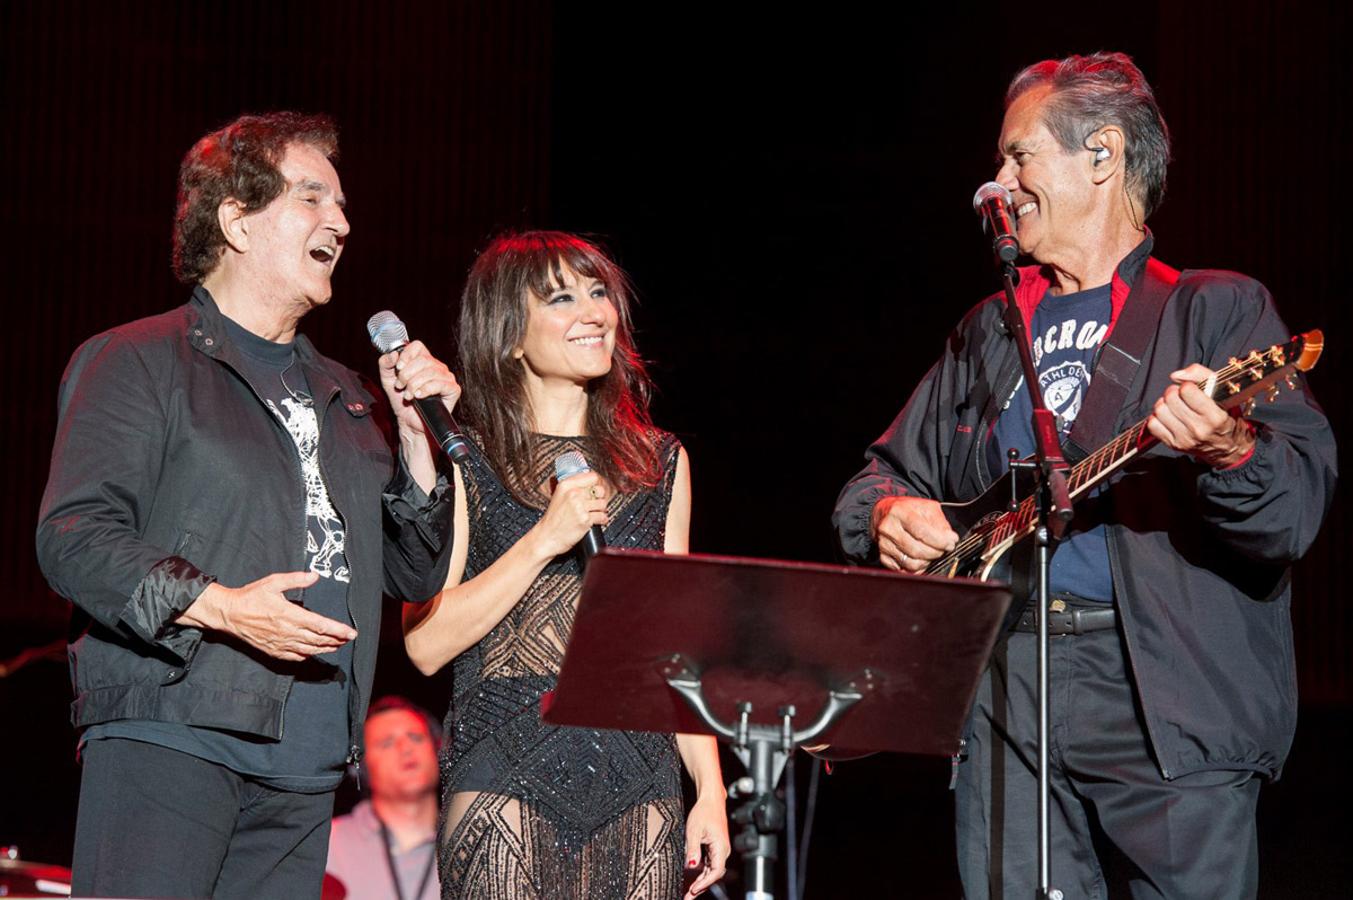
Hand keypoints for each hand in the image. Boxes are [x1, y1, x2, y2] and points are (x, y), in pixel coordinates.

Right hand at [176, 571, 356, 661]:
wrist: (229, 613)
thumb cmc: (251, 596)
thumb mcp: (273, 582)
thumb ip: (295, 579)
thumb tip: (314, 576)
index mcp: (289, 615)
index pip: (320, 625)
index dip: (338, 630)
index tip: (352, 633)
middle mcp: (287, 632)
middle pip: (318, 640)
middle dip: (336, 640)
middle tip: (348, 638)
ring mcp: (280, 643)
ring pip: (309, 650)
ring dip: (325, 648)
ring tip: (337, 645)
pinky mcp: (273, 650)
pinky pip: (294, 656)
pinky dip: (308, 655)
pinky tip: (314, 652)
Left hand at [377, 340, 460, 440]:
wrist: (409, 422)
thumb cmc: (402, 402)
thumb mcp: (387, 380)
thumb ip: (385, 364)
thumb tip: (393, 354)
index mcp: (423, 361)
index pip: (417, 346)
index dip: (406, 355)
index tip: (398, 368)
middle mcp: (436, 366)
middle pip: (423, 360)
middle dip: (407, 375)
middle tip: (400, 386)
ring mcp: (446, 377)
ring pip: (430, 372)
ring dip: (414, 384)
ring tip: (408, 395)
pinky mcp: (453, 389)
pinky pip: (440, 384)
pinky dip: (426, 390)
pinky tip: (419, 396)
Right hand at [528, 471, 608, 558]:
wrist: (548, 536)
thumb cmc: (553, 519)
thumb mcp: (559, 496)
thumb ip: (573, 487)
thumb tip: (590, 481)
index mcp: (566, 485)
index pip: (592, 476)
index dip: (597, 483)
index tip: (597, 488)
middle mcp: (573, 494)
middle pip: (600, 490)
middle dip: (600, 498)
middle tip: (594, 503)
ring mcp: (579, 506)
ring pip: (603, 503)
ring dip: (600, 510)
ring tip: (592, 513)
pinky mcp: (585, 519)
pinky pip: (603, 516)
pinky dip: (601, 520)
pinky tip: (595, 521)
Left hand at [683, 791, 729, 897]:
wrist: (711, 800)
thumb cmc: (704, 811)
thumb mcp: (694, 830)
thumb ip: (693, 849)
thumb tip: (691, 866)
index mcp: (721, 847)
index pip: (716, 871)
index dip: (705, 883)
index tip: (693, 890)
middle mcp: (723, 851)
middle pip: (714, 875)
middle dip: (701, 887)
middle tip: (687, 897)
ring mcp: (719, 850)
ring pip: (711, 871)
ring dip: (701, 882)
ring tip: (688, 894)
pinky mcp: (714, 849)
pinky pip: (709, 865)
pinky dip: (701, 874)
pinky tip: (692, 881)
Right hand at [871, 495, 957, 572]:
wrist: (884, 512)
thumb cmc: (908, 510)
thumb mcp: (926, 508)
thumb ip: (940, 522)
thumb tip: (950, 539)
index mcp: (900, 511)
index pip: (922, 532)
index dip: (939, 541)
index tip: (950, 544)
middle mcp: (888, 528)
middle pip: (916, 550)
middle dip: (935, 553)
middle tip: (943, 549)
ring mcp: (883, 543)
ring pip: (910, 563)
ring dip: (927, 562)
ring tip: (932, 554)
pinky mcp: (882, 555)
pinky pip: (903, 570)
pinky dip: (916, 568)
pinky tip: (921, 559)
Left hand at [1146, 364, 1255, 467]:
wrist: (1229, 447)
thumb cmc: (1226, 417)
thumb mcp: (1224, 393)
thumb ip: (1202, 376)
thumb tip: (1176, 375)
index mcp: (1215, 417)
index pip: (1187, 390)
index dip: (1187, 385)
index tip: (1191, 388)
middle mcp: (1199, 430)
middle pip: (1171, 399)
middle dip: (1174, 392)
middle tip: (1180, 395)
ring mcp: (1185, 439)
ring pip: (1159, 411)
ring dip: (1164, 404)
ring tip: (1174, 405)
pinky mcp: (1174, 445)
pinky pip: (1153, 425)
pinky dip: (1157, 417)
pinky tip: (1168, 416)